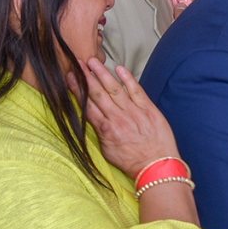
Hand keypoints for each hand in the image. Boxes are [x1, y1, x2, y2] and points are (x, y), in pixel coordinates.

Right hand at [71, 59, 179, 177]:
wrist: (157, 166)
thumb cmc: (133, 162)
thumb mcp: (108, 151)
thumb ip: (101, 133)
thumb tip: (95, 120)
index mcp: (105, 130)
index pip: (87, 105)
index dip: (77, 90)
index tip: (69, 78)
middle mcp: (117, 118)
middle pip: (98, 93)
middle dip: (86, 77)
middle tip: (77, 63)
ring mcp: (134, 112)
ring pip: (114, 89)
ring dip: (102, 74)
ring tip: (92, 62)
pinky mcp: (149, 110)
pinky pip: (136, 90)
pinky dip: (128, 78)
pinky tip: (119, 68)